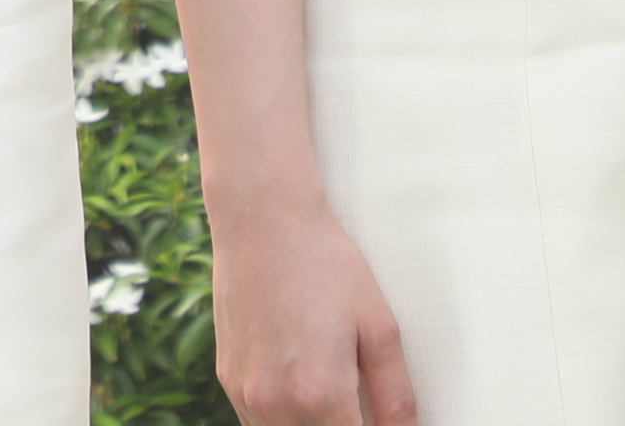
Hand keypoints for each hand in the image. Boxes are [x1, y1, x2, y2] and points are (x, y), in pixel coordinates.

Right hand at [211, 191, 419, 425]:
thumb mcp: (379, 326)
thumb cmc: (326, 265)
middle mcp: (277, 404)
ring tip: (329, 393)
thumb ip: (396, 395)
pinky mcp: (228, 380)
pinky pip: (259, 425)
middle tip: (358, 405)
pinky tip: (301, 389)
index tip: (375, 419)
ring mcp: (247, 395)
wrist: (262, 220)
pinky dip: (284, 421)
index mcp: (321, 394)